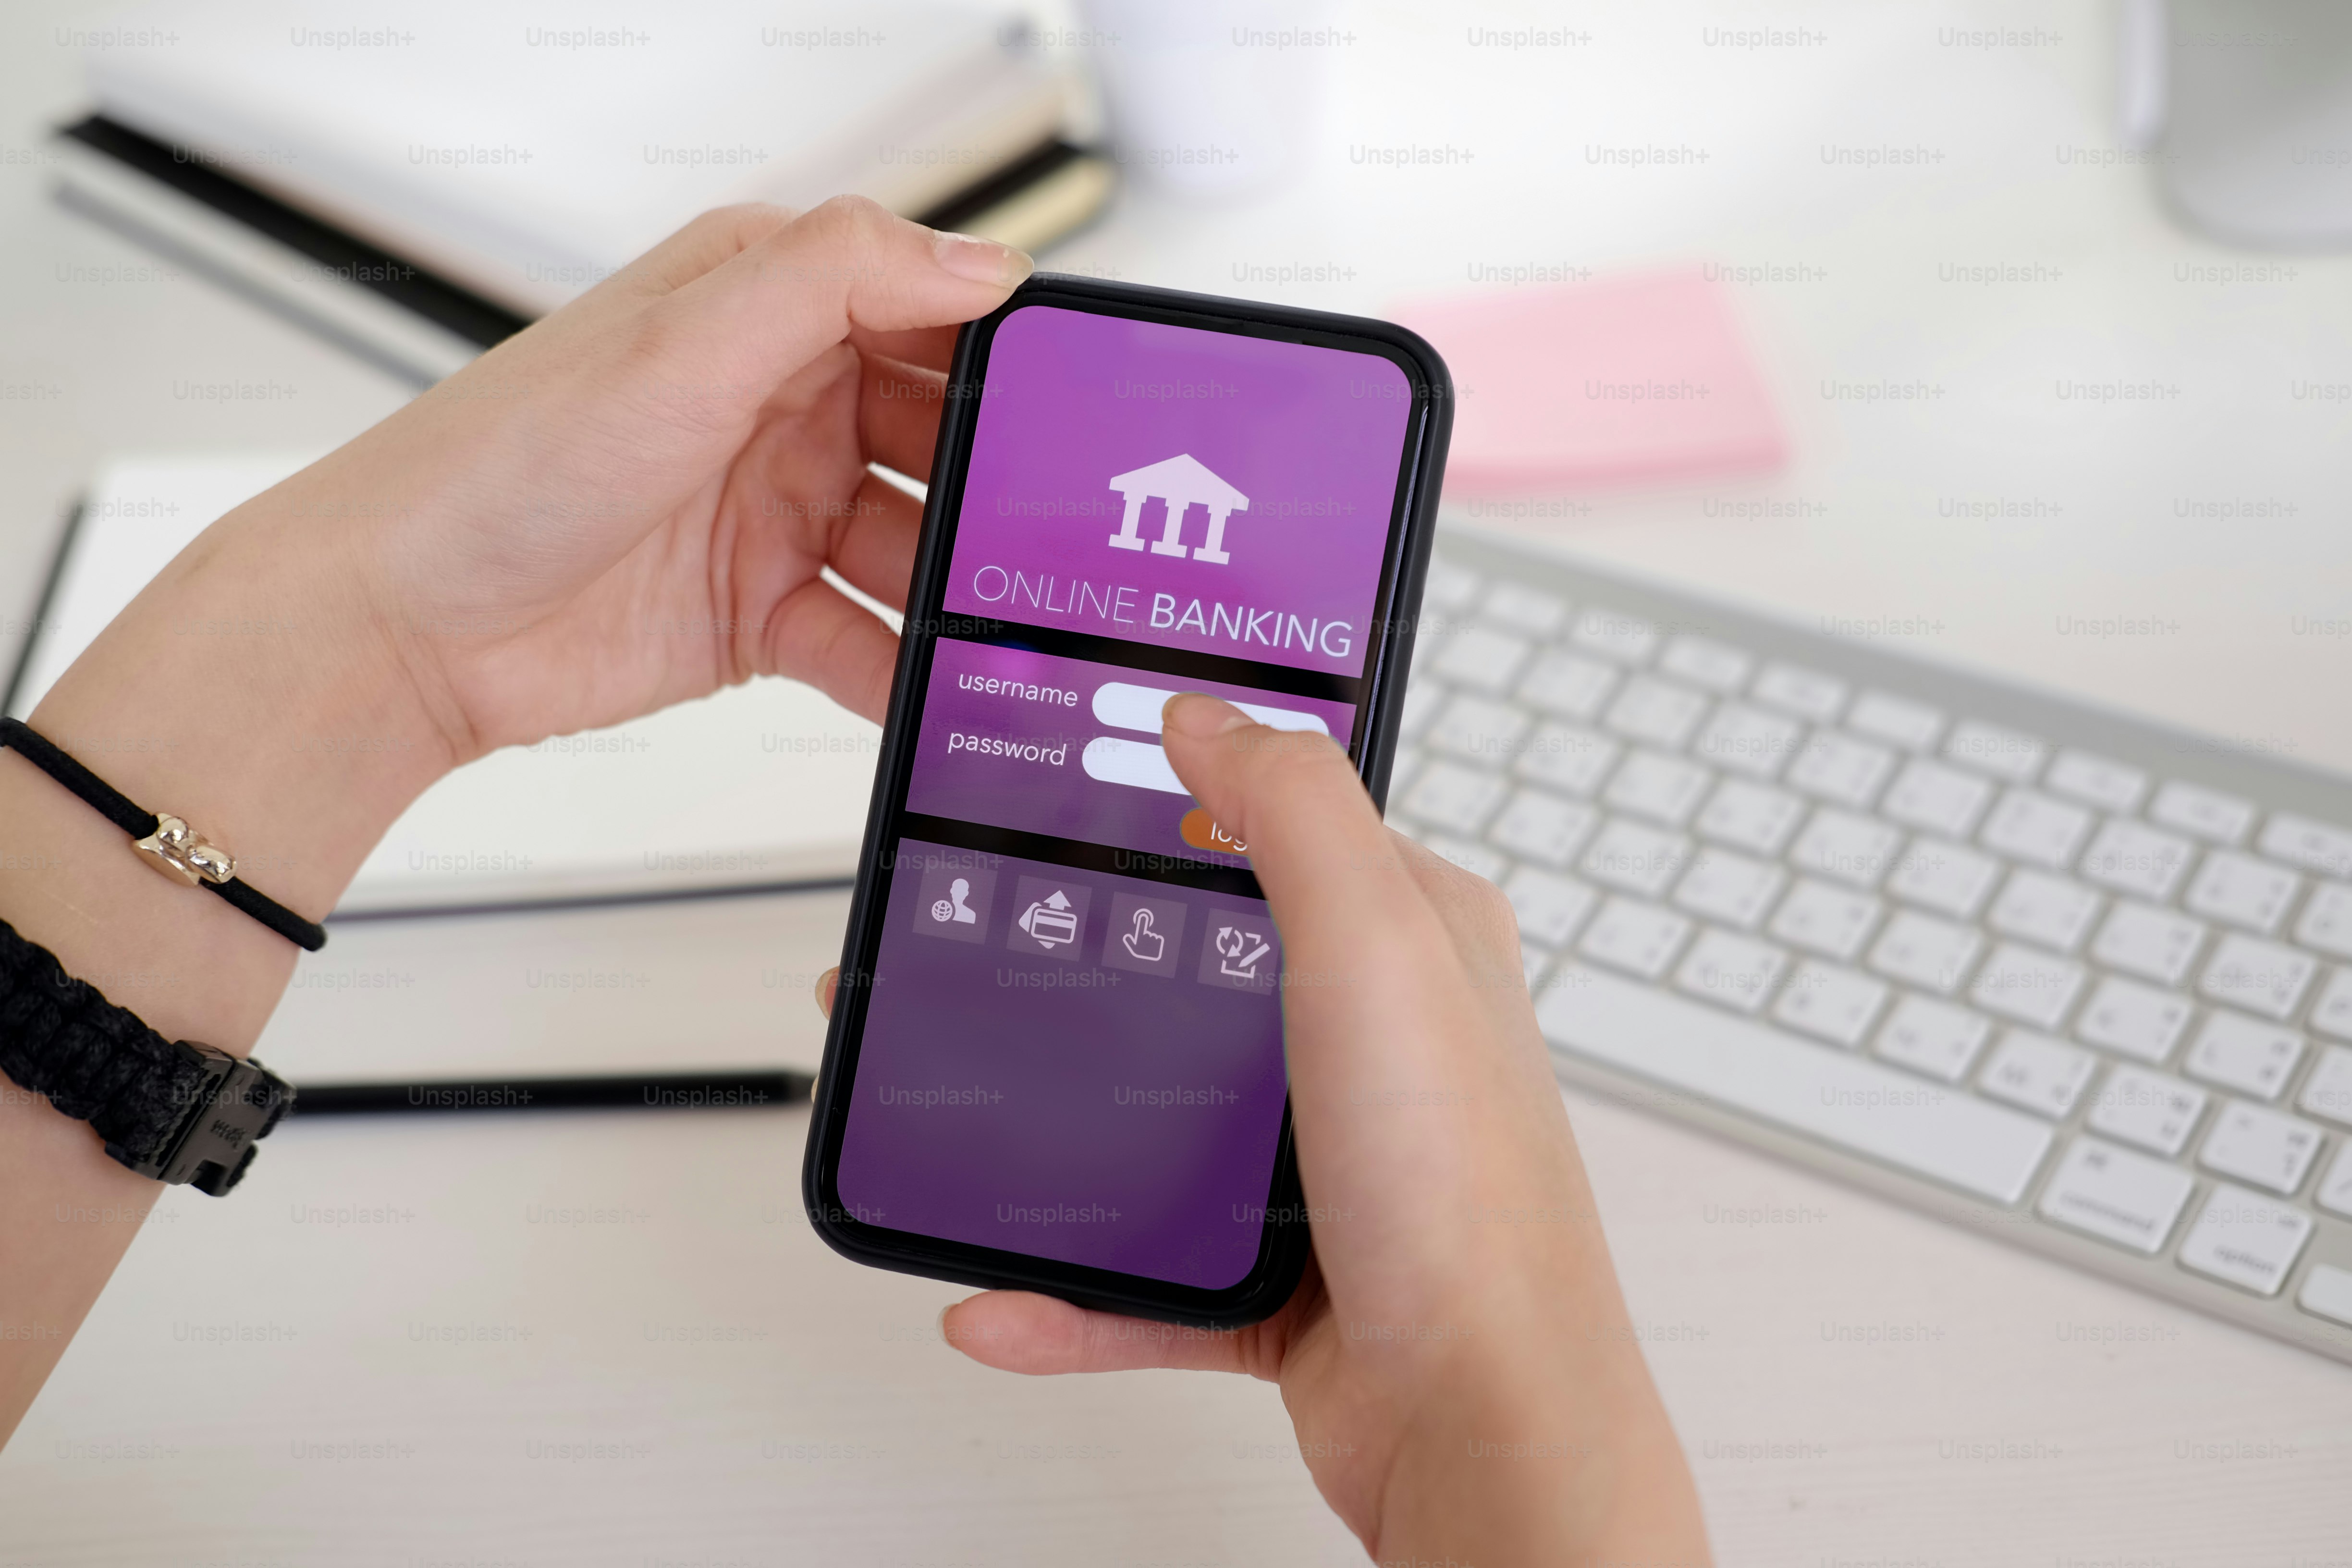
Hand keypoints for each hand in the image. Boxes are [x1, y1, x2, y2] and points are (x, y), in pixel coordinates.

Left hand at [0, 201, 1029, 1444]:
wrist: (400, 626)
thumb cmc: (502, 467)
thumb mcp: (683, 344)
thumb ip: (837, 281)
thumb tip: (982, 263)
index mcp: (766, 310)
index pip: (926, 308)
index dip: (1010, 352)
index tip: (1086, 403)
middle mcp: (780, 405)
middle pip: (941, 437)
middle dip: (1006, 484)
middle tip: (1071, 534)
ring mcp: (775, 512)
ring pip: (918, 546)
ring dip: (966, 586)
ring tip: (1024, 625)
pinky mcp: (760, 612)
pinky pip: (867, 636)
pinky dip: (907, 666)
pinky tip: (947, 694)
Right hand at [819, 696, 1709, 1565]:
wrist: (1484, 1421)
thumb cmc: (1462, 1192)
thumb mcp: (1378, 944)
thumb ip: (1293, 809)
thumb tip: (1207, 714)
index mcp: (1410, 939)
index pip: (1283, 824)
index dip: (1178, 791)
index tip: (1066, 776)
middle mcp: (1371, 1041)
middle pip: (1191, 969)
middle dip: (1076, 957)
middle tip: (967, 937)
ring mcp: (1323, 1159)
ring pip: (1153, 1120)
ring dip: (1050, 1124)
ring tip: (948, 1105)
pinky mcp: (1281, 1272)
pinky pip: (1144, 1271)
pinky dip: (1067, 1289)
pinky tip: (998, 1295)